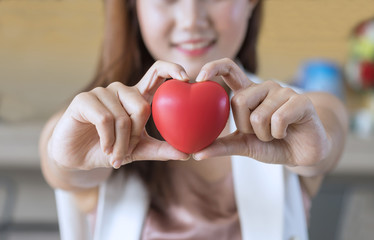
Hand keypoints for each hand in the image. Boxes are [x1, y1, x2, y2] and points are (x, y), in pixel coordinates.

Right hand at [48, 61, 189, 169]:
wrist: (77, 158)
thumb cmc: (109, 149)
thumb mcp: (138, 151)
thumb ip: (160, 150)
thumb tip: (186, 153)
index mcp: (136, 97)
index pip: (157, 72)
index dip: (172, 69)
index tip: (186, 78)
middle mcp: (121, 91)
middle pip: (142, 106)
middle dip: (137, 136)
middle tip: (128, 151)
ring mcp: (102, 92)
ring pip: (123, 117)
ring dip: (121, 143)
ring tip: (115, 154)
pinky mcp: (84, 99)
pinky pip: (105, 119)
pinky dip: (108, 140)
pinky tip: (105, 149)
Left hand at [193, 58, 330, 166]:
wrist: (302, 154)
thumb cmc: (272, 145)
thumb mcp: (244, 146)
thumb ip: (223, 146)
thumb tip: (197, 153)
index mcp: (248, 93)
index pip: (229, 69)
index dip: (213, 67)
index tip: (199, 78)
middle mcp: (264, 87)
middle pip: (239, 100)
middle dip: (246, 127)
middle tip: (260, 133)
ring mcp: (283, 92)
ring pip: (259, 115)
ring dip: (264, 134)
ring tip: (275, 134)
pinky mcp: (301, 100)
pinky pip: (278, 118)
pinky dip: (278, 133)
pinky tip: (286, 132)